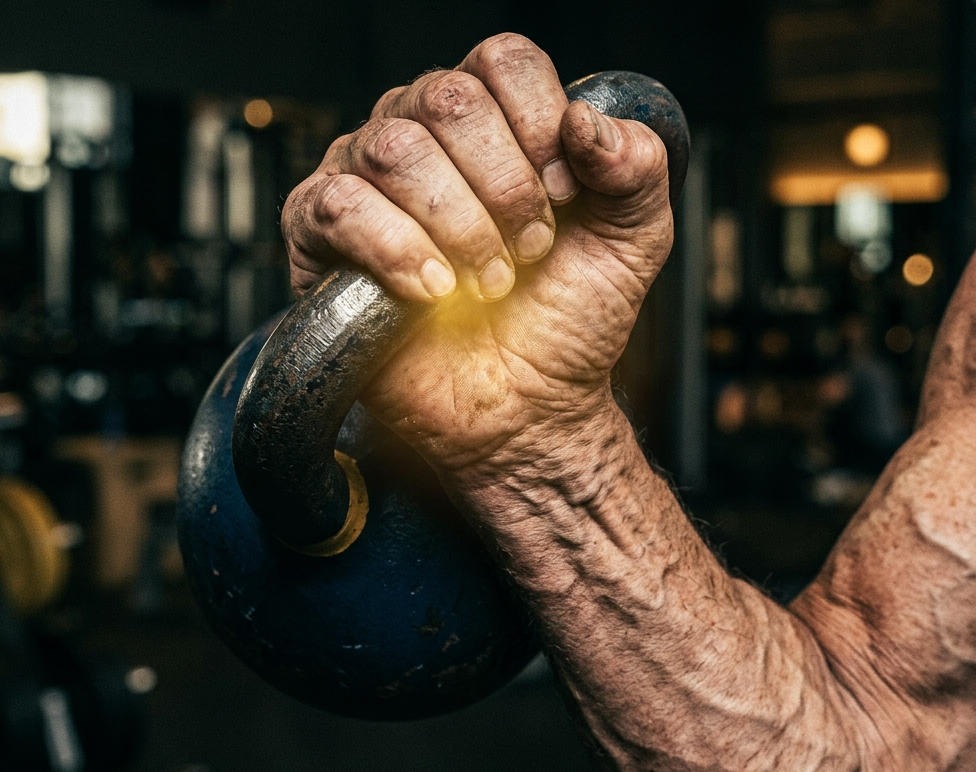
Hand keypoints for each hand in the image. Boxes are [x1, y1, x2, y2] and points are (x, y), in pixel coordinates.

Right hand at [280, 33, 673, 475]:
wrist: (523, 406)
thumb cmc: (565, 323)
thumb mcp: (632, 241)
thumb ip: (636, 168)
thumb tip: (587, 122)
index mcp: (491, 122)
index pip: (502, 62)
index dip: (540, 127)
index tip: (563, 198)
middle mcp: (420, 134)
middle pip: (445, 98)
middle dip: (504, 188)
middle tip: (528, 252)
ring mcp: (363, 179)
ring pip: (394, 151)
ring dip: (460, 228)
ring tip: (487, 284)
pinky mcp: (319, 234)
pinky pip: (341, 205)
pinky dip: (399, 252)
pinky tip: (433, 293)